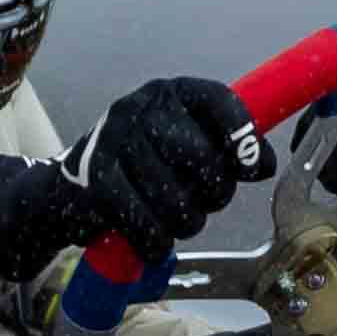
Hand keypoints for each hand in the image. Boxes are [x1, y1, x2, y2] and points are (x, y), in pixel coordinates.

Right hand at [69, 76, 268, 252]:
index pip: (220, 101)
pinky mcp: (95, 178)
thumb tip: (264, 165)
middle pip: (202, 157)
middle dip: (215, 194)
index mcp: (172, 93)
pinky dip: (157, 242)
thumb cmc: (144, 164)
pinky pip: (145, 222)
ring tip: (178, 222)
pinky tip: (155, 241)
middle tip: (206, 203)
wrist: (72, 185)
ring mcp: (114, 140)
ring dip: (186, 224)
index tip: (254, 169)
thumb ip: (227, 148)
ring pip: (176, 199)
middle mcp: (141, 107)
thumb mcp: (185, 142)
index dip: (244, 137)